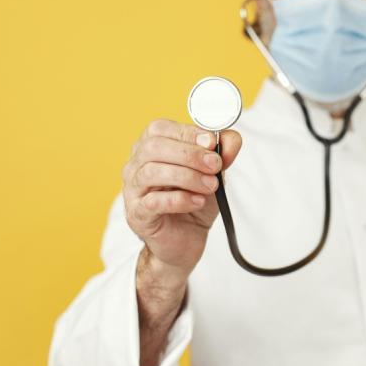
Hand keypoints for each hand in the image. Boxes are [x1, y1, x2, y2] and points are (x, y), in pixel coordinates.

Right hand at [122, 119, 242, 284]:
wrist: (187, 238)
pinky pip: (153, 202)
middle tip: (215, 166)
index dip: (187, 133)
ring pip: (151, 172)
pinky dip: (180, 199)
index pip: (159, 128)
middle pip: (153, 147)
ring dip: (187, 177)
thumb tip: (232, 139)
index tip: (212, 142)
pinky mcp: (137, 214)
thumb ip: (224, 153)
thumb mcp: (215, 173)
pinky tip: (197, 201)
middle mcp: (136, 165)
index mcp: (151, 147)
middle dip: (190, 154)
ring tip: (211, 186)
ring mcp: (133, 190)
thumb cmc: (195, 199)